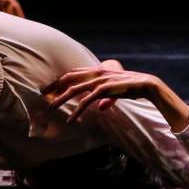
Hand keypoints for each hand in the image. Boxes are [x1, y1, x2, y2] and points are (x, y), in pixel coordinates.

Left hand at [43, 65, 163, 123]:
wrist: (145, 84)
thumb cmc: (130, 87)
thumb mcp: (113, 90)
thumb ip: (104, 97)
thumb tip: (99, 108)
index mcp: (96, 70)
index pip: (73, 73)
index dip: (60, 79)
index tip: (50, 87)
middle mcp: (95, 73)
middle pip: (69, 79)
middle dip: (54, 86)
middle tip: (42, 94)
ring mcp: (99, 81)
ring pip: (74, 90)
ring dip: (61, 99)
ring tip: (51, 108)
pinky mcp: (104, 90)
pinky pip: (86, 101)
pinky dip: (77, 111)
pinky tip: (71, 119)